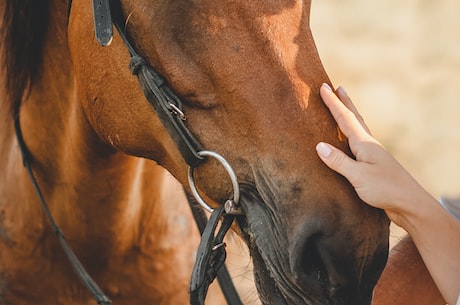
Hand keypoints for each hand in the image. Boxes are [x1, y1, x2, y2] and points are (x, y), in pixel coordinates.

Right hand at [315, 83, 430, 225]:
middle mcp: (369, 145)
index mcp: (364, 144)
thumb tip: (319, 146)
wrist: (410, 204)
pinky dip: (351, 134)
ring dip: (349, 116)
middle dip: (344, 103)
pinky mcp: (374, 165)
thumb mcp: (359, 176)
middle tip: (337, 88)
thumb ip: (339, 161)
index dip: (333, 104)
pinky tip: (350, 140)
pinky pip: (358, 143)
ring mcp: (373, 155)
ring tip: (343, 107)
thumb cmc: (385, 190)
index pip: (345, 119)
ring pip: (358, 129)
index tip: (324, 87)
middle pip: (354, 119)